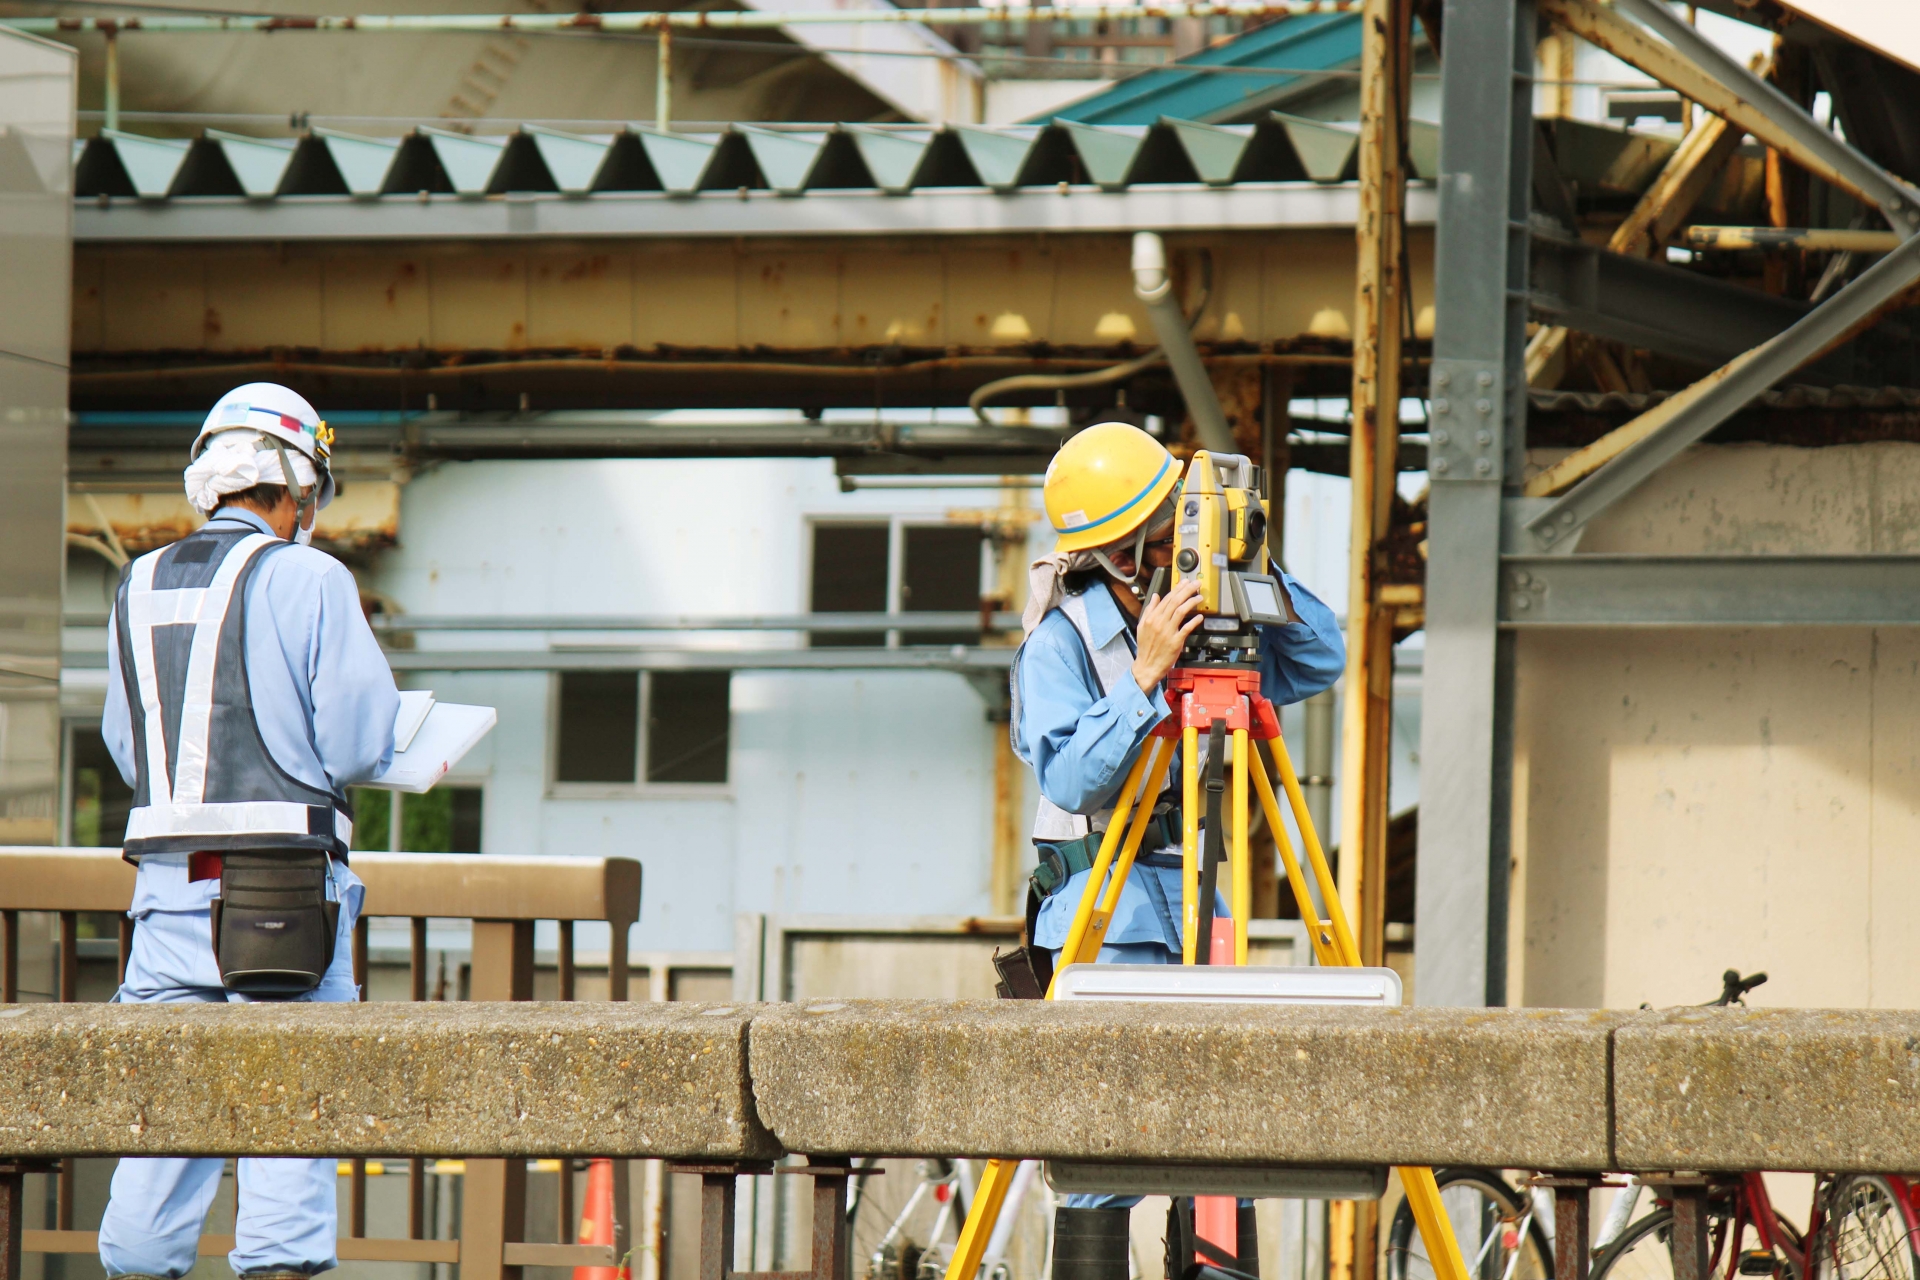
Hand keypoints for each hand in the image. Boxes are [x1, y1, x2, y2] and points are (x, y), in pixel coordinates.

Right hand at [1132, 578, 1203, 692]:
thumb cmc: (1146, 647)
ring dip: (1191, 602)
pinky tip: (1200, 616)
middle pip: (1175, 602)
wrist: (1147, 666)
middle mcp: (1159, 623)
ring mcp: (1167, 632)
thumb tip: (1155, 596)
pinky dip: (1193, 621)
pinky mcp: (1175, 642)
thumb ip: (1149, 610)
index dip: (1177, 589)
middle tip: (1196, 584)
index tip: (1185, 582)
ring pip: (1180, 612)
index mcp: (1151, 618)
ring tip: (1199, 597)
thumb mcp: (1142, 626)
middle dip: (1187, 591)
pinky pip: (1186, 628)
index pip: (1166, 599)